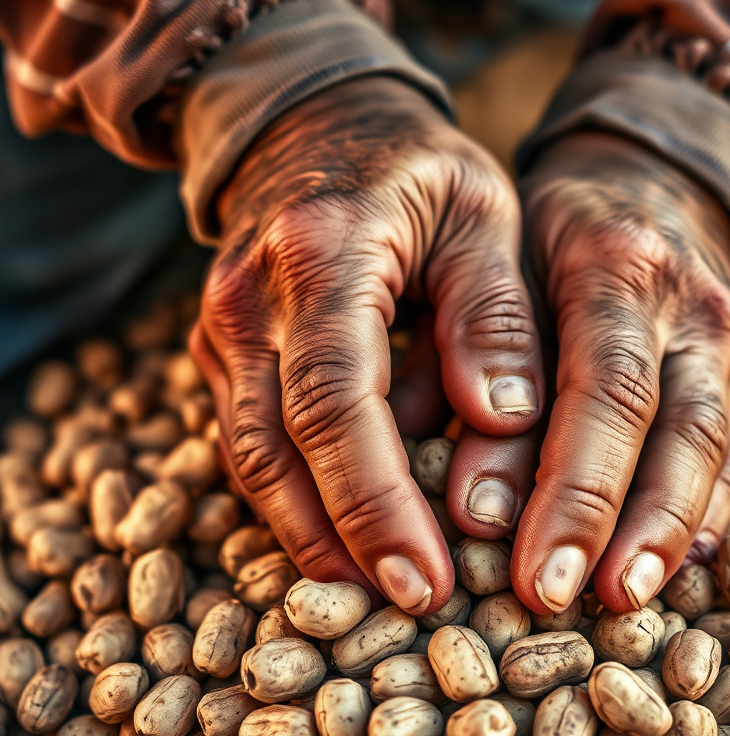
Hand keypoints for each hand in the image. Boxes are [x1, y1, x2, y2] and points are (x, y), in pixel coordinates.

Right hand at [189, 76, 542, 613]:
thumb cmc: (419, 170)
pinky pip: (250, 444)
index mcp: (321, 256)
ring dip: (309, 537)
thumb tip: (501, 421)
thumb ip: (493, 315)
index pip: (337, 402)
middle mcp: (249, 300)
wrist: (315, 123)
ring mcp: (221, 330)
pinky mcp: (222, 354)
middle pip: (276, 450)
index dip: (376, 502)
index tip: (425, 580)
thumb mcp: (483, 215)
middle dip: (338, 542)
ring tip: (372, 599)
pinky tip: (343, 542)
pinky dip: (295, 502)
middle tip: (403, 612)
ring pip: (251, 460)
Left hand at [501, 131, 729, 614]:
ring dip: (671, 534)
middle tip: (576, 603)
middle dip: (629, 529)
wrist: (646, 182)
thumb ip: (477, 374)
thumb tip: (470, 509)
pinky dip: (708, 513)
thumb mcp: (494, 271)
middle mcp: (692, 303)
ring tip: (627, 601)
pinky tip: (679, 566)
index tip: (538, 575)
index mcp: (619, 263)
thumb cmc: (542, 238)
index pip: (606, 390)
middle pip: (677, 430)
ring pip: (717, 448)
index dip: (577, 492)